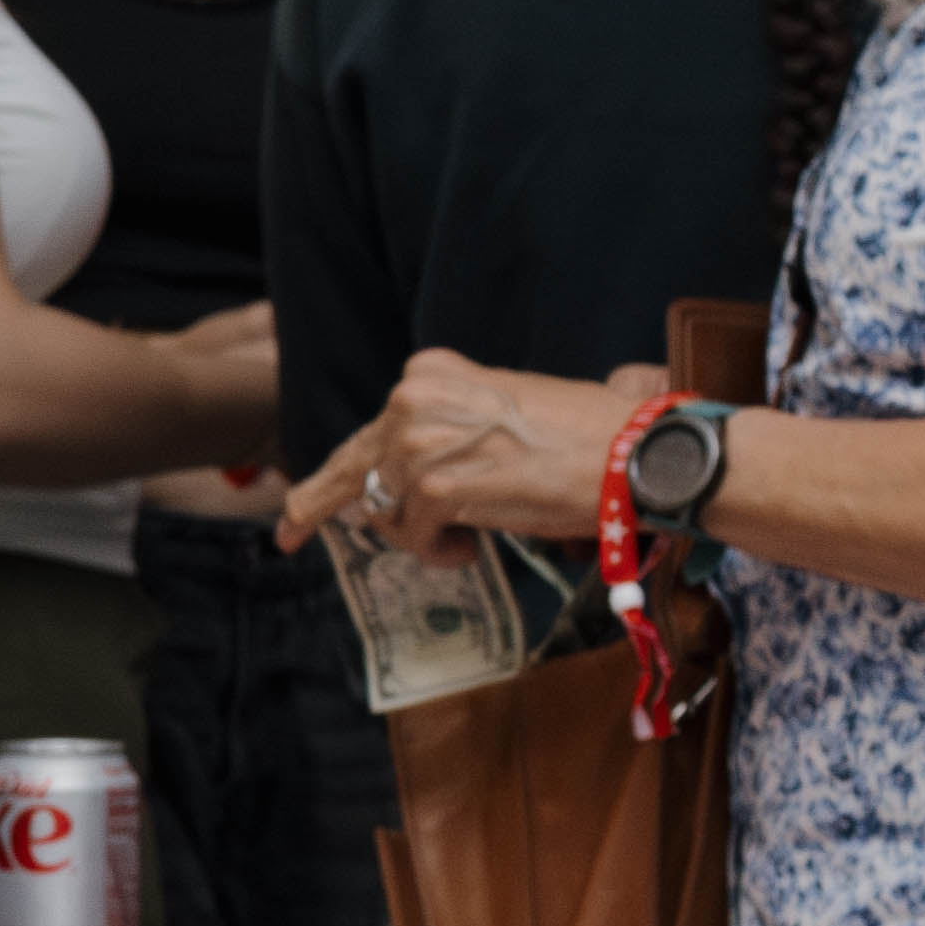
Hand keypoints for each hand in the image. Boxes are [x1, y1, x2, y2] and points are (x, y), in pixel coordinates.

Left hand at [301, 350, 652, 558]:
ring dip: (420, 535)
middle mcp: (414, 399)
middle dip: (319, 503)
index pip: (370, 431)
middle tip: (289, 535)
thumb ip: (451, 429)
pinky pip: (414, 536)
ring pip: (386, 509)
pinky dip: (440, 551)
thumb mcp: (505, 410)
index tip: (303, 504)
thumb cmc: (589, 438)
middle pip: (357, 468)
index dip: (337, 470)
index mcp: (429, 374)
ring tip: (466, 541)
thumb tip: (411, 480)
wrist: (635, 454)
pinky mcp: (437, 487)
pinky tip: (472, 549)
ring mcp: (421, 443)